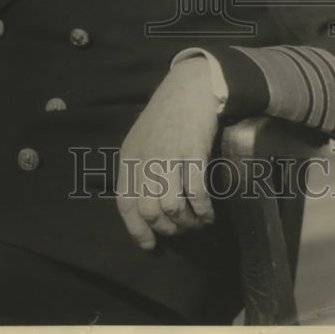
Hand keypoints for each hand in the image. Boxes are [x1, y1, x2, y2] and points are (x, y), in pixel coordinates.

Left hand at [116, 57, 218, 250]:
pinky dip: (203, 210)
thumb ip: (141, 170)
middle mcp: (145, 159)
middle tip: (181, 231)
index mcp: (129, 157)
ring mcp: (169, 156)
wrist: (190, 87)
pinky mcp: (193, 152)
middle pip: (150, 210)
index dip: (137, 230)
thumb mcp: (143, 141)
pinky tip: (209, 215)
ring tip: (197, 224)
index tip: (150, 246)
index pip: (125, 203)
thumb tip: (147, 209)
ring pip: (172, 206)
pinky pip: (196, 192)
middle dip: (167, 229)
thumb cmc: (167, 116)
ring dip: (187, 223)